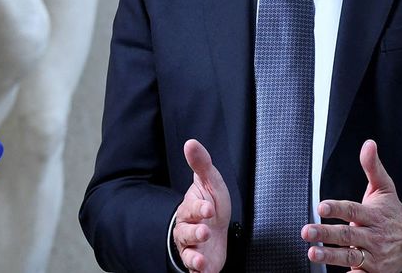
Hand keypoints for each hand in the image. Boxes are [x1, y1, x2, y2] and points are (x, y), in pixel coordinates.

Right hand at [173, 139, 230, 272]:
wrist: (216, 232)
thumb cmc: (211, 205)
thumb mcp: (210, 183)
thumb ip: (201, 164)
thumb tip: (190, 142)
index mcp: (191, 209)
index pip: (191, 208)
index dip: (199, 208)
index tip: (209, 207)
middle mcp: (188, 229)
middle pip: (185, 232)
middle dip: (195, 232)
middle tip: (205, 231)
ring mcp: (193, 248)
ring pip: (188, 253)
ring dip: (193, 257)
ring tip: (200, 261)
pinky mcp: (199, 264)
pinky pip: (193, 270)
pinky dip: (197, 272)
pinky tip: (202, 272)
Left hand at [303, 139, 401, 272]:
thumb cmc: (392, 212)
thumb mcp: (385, 187)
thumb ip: (372, 166)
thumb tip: (368, 144)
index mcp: (373, 215)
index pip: (352, 210)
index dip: (337, 208)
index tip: (322, 206)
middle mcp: (372, 235)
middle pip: (347, 234)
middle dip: (326, 233)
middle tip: (307, 231)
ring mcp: (373, 255)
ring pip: (350, 256)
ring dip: (330, 256)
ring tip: (313, 253)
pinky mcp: (373, 271)